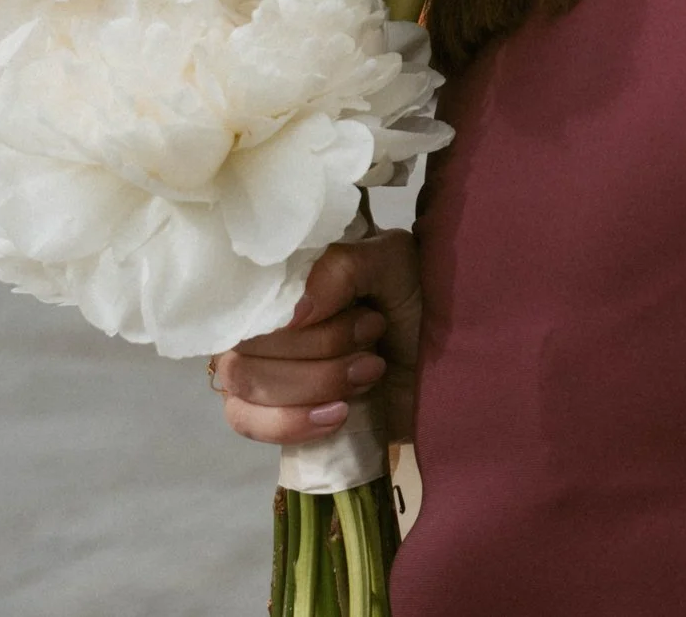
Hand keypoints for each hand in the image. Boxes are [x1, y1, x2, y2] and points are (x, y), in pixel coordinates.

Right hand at [210, 231, 421, 447]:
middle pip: (248, 346)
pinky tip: (337, 414)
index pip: (248, 295)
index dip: (302, 315)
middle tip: (376, 340)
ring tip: (371, 370)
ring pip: (247, 384)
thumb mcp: (391, 262)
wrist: (439, 360)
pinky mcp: (265, 409)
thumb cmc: (408, 299)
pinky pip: (246, 421)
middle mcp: (253, 318)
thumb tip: (294, 313)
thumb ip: (344, 269)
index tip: (368, 316)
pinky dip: (289, 423)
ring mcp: (253, 365)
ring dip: (315, 383)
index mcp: (274, 276)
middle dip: (323, 350)